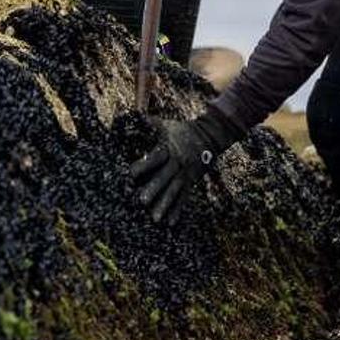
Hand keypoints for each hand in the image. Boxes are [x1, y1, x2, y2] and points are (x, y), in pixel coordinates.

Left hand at [129, 107, 245, 223]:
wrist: (209, 136)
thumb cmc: (181, 130)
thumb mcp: (166, 125)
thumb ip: (149, 123)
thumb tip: (131, 116)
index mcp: (169, 149)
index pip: (155, 157)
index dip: (143, 165)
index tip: (130, 174)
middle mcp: (177, 164)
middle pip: (164, 178)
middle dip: (153, 190)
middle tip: (141, 201)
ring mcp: (184, 175)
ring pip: (174, 192)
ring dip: (164, 205)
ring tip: (155, 218)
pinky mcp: (190, 183)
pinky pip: (184, 198)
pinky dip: (177, 211)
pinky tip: (170, 223)